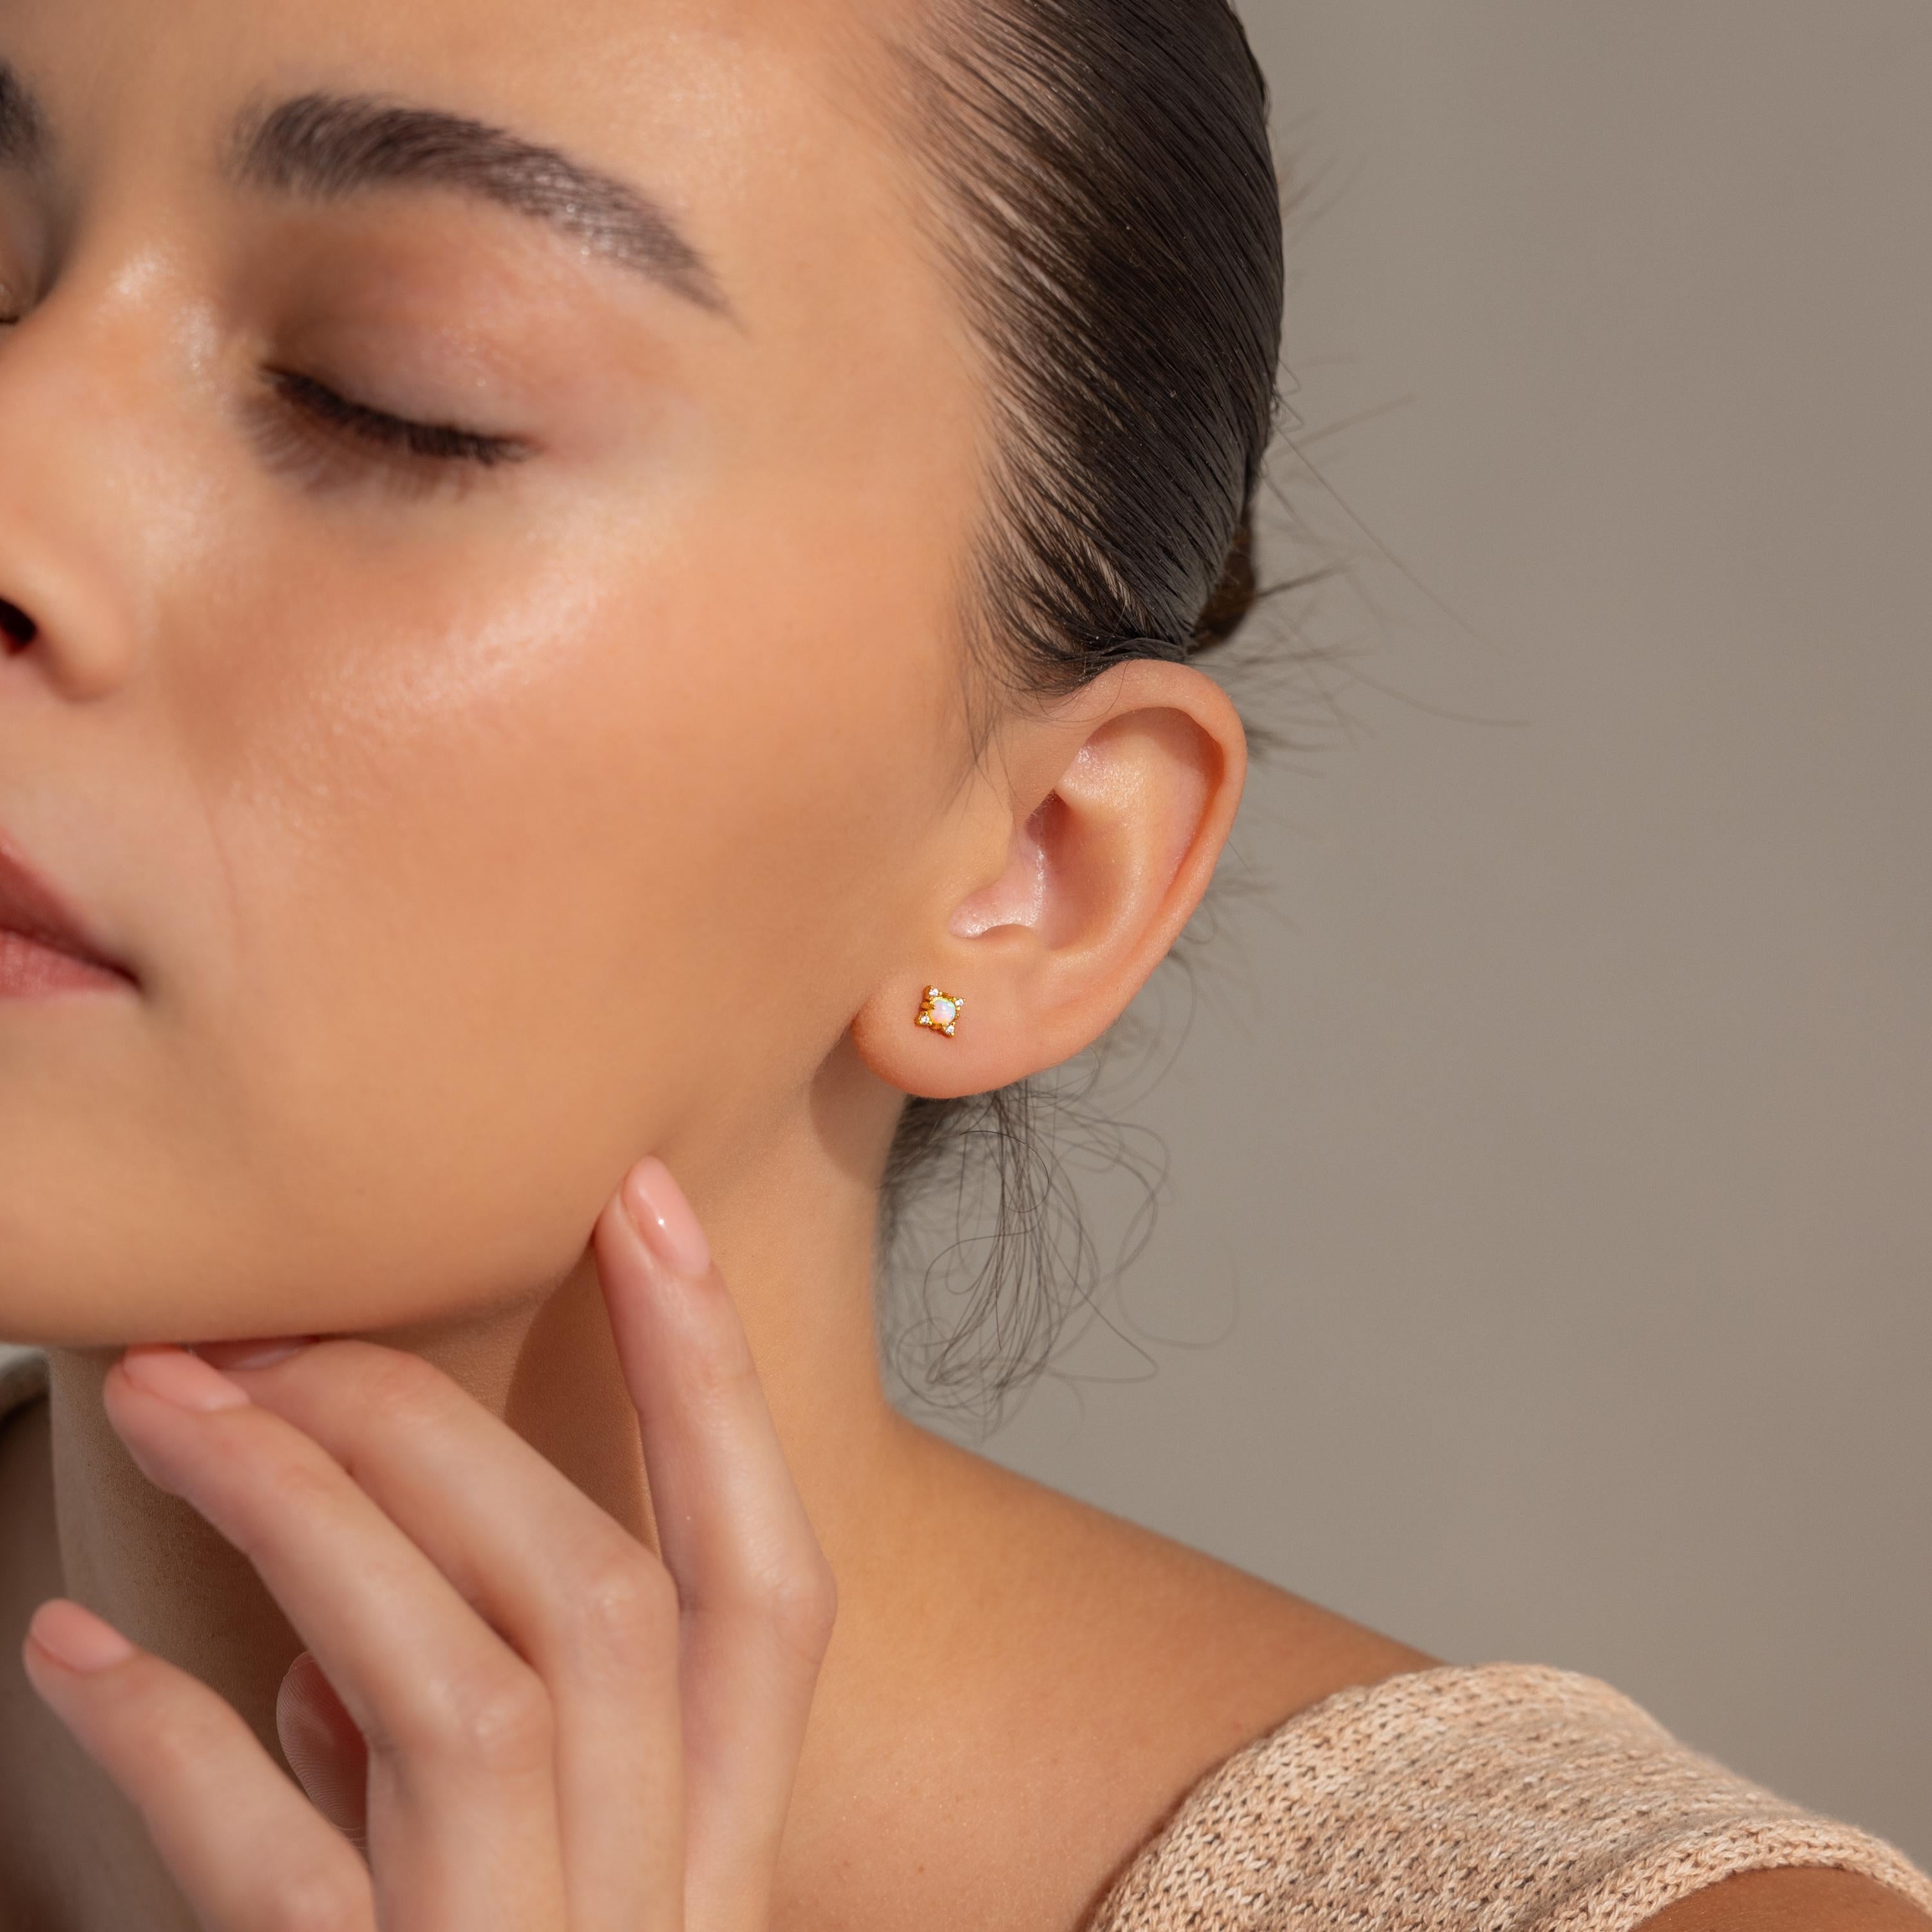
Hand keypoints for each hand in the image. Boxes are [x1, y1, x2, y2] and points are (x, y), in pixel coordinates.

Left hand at [19, 1156, 837, 1929]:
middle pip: (601, 1602)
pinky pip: (283, 1875)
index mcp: (722, 1849)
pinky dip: (170, 1742)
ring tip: (171, 1404)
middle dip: (436, 1430)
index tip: (643, 1204)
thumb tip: (340, 1624)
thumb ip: (469, 1759)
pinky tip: (69, 1652)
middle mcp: (665, 1902)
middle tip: (276, 1328)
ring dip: (308, 1518)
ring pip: (464, 1692)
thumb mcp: (527, 1898)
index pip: (770, 1577)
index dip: (719, 1385)